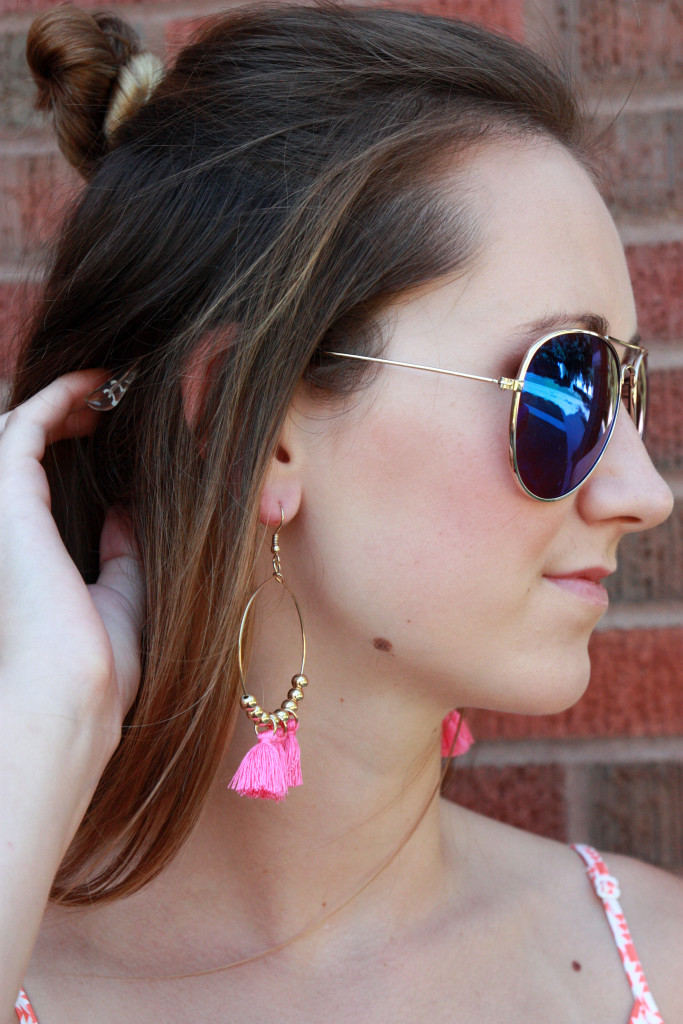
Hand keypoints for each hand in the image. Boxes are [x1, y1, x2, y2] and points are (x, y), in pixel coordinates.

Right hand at [0, 370, 143, 758]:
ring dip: (59, 401)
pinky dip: (58, 397)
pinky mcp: (6, 499)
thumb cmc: (95, 668)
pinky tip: (97, 384)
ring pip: (13, 429)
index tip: (114, 431)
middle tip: (109, 399)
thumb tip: (126, 508)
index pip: (37, 487)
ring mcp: (1, 514)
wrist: (73, 697)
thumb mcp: (122, 596)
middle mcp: (5, 532)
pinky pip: (24, 425)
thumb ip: (122, 550)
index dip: (70, 448)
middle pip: (19, 451)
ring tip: (106, 386)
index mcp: (27, 556)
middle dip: (61, 417)